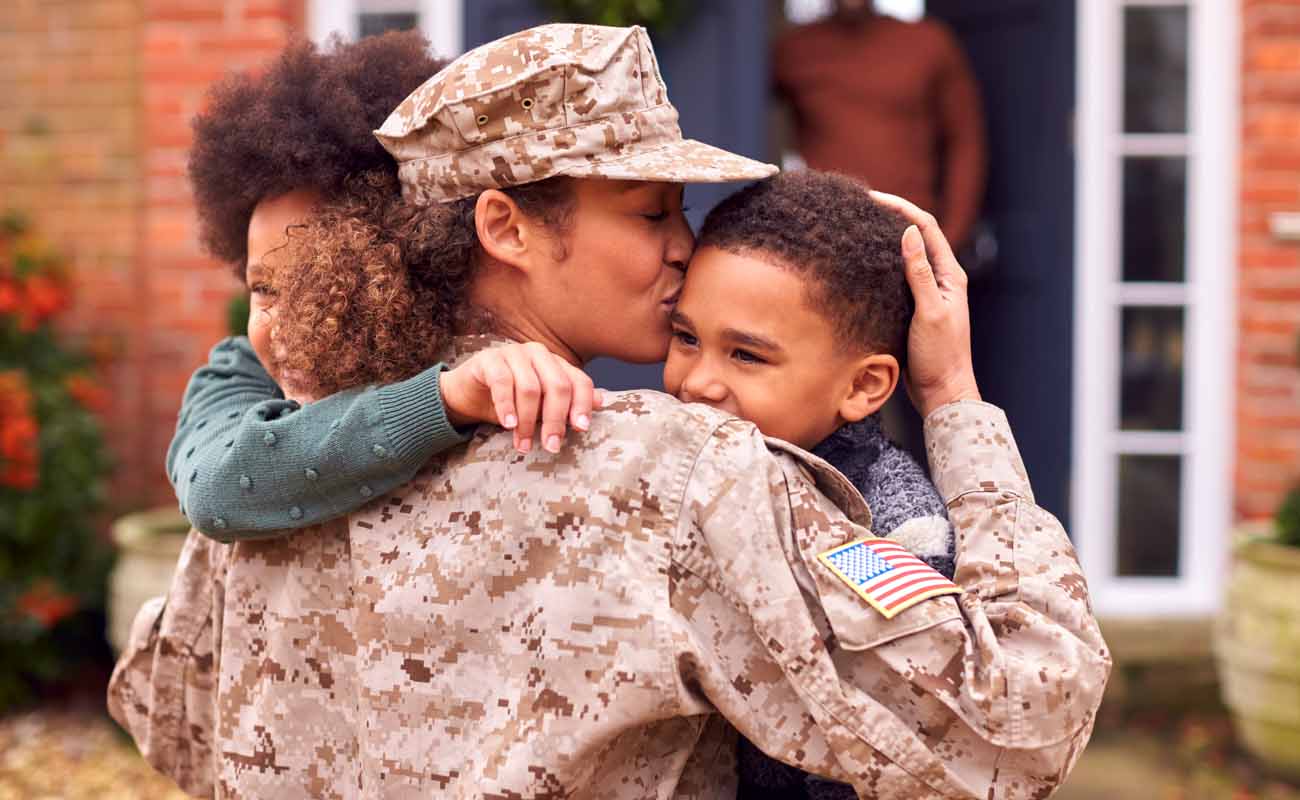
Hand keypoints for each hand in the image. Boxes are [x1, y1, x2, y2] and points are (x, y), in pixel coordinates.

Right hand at [439, 342, 602, 453]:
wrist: (469, 394)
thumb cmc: (511, 402)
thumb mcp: (541, 408)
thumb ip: (567, 404)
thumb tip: (601, 401)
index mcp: (556, 363)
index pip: (579, 381)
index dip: (582, 405)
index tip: (581, 429)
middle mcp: (538, 354)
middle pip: (557, 386)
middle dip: (555, 420)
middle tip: (551, 446)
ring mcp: (513, 353)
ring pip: (530, 388)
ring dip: (527, 421)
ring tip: (524, 444)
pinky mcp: (489, 359)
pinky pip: (502, 382)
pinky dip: (507, 407)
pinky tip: (508, 425)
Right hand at [870, 191, 980, 417]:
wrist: (942, 390)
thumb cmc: (940, 355)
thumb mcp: (930, 312)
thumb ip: (920, 274)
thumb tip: (909, 233)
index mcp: (950, 275)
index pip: (926, 228)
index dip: (902, 209)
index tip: (874, 198)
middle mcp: (940, 279)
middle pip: (916, 236)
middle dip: (891, 217)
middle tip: (861, 207)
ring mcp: (927, 293)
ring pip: (905, 256)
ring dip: (884, 240)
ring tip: (858, 228)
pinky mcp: (914, 307)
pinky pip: (897, 277)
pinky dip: (881, 265)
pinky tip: (862, 264)